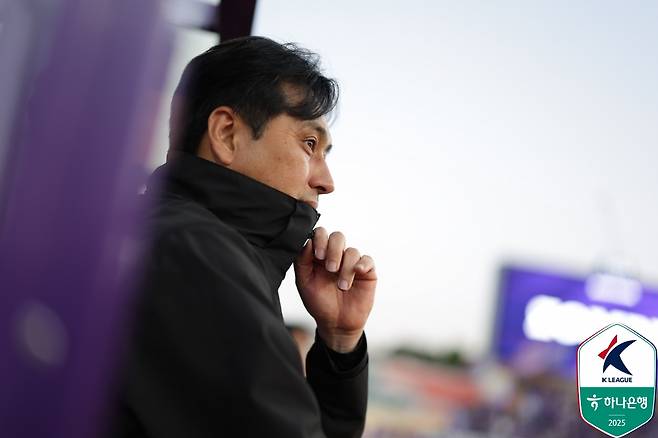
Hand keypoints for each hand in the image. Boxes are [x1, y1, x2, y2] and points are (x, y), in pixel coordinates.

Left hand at [294, 228, 376, 352]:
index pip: (320, 234)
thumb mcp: (304, 283)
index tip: (318, 255)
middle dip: (334, 251)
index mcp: (319, 254)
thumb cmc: (319, 302)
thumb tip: (307, 242)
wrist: (336, 324)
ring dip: (346, 268)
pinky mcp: (367, 271)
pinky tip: (358, 272)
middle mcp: (336, 254)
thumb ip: (302, 261)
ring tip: (342, 286)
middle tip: (330, 269)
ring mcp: (351, 262)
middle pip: (338, 237)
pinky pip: (368, 260)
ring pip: (352, 251)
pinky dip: (363, 264)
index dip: (320, 239)